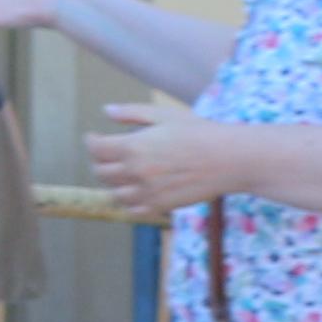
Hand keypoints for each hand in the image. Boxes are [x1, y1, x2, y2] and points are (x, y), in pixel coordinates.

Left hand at [85, 96, 249, 219]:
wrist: (230, 159)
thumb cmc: (199, 132)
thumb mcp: (163, 115)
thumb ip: (132, 113)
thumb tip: (107, 110)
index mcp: (133, 147)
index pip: (96, 149)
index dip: (91, 142)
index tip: (94, 137)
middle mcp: (136, 171)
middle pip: (101, 172)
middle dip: (100, 162)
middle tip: (107, 155)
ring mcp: (148, 192)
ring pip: (115, 194)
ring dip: (114, 184)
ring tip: (121, 174)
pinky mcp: (163, 206)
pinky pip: (134, 210)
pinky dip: (130, 203)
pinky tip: (136, 191)